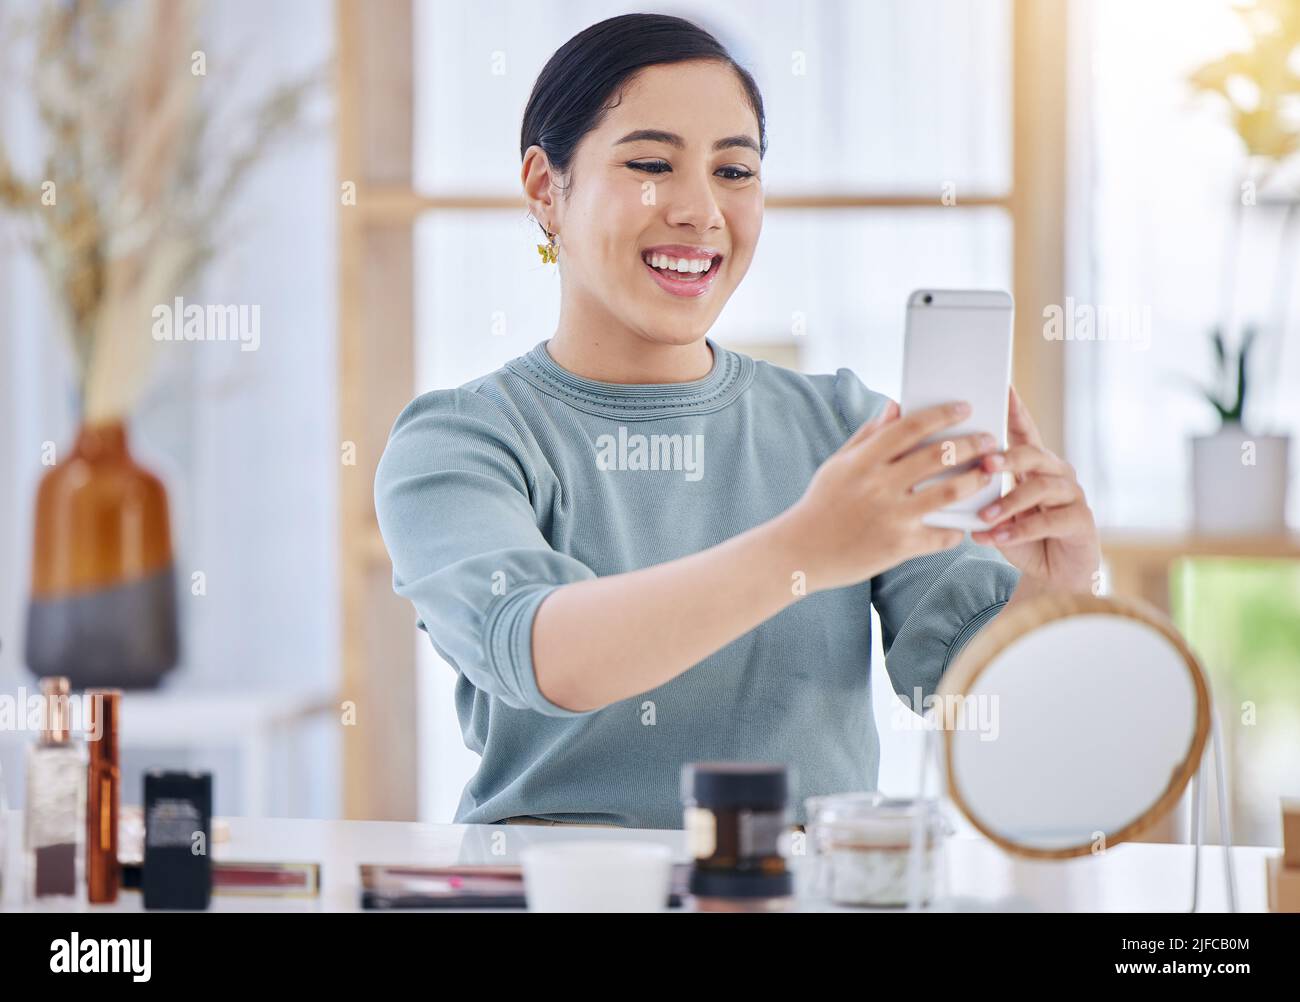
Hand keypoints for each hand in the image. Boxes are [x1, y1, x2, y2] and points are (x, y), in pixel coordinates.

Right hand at [782, 399, 1001, 592]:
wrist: (801, 553)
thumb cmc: (821, 505)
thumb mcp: (838, 465)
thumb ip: (868, 436)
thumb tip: (895, 406)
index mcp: (863, 461)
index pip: (910, 427)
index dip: (942, 414)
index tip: (965, 407)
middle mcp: (879, 486)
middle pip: (938, 456)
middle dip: (972, 444)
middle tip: (991, 441)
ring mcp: (892, 517)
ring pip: (950, 492)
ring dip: (977, 480)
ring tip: (989, 473)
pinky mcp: (900, 547)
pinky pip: (942, 535)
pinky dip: (958, 528)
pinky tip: (964, 523)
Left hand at [970, 386, 1099, 594]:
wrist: (1054, 575)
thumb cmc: (1019, 535)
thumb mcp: (993, 511)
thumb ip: (977, 491)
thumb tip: (940, 472)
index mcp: (1034, 465)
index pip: (1024, 432)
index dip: (1016, 410)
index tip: (1003, 388)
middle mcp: (1057, 473)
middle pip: (1033, 454)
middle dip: (1007, 457)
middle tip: (984, 464)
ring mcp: (1072, 496)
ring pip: (1042, 487)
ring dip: (1009, 502)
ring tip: (984, 516)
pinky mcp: (1080, 521)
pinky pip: (1051, 521)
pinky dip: (1020, 530)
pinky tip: (997, 537)